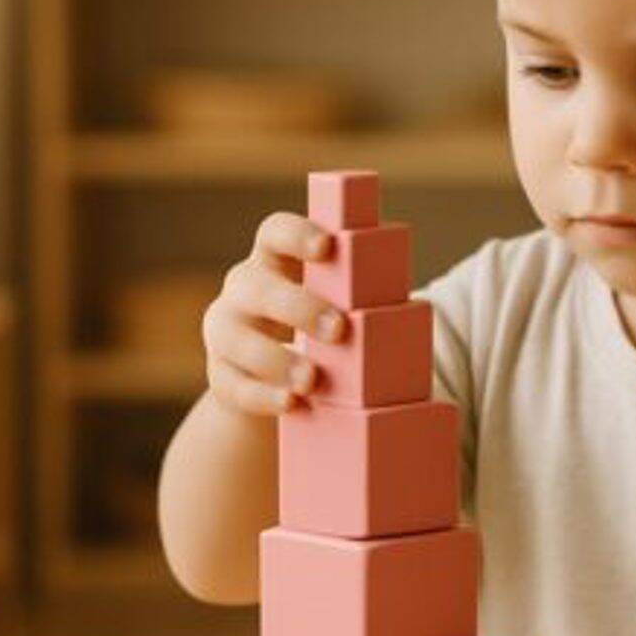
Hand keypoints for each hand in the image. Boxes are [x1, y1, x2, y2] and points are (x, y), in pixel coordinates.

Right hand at [201, 210, 347, 416]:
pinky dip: (264, 396)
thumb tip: (415, 307)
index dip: (297, 234)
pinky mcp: (220, 377)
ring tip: (313, 379)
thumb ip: (358, 295)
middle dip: (299, 307)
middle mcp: (243, 290)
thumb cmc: (320, 328)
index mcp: (273, 261)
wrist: (276, 381)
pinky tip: (292, 403)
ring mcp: (224, 333)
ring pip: (238, 340)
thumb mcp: (334, 303)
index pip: (274, 232)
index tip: (327, 246)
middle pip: (258, 287)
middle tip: (340, 329)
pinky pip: (235, 386)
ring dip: (278, 359)